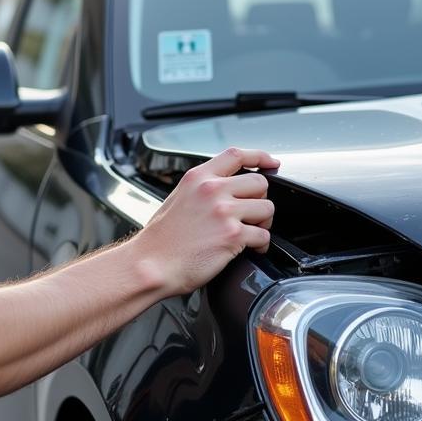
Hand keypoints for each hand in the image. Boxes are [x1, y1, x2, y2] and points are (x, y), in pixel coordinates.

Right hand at [139, 146, 278, 294]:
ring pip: (267, 208)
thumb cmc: (160, 239)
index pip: (237, 155)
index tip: (270, 163)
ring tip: (250, 233)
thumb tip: (227, 189)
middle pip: (259, 183)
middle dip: (260, 199)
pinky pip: (263, 236)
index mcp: (198, 178)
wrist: (150, 265)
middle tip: (252, 214)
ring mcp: (223, 212)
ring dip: (263, 223)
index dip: (260, 157)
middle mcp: (211, 190)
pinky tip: (249, 249)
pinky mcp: (233, 235)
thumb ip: (202, 189)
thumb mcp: (177, 198)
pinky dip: (260, 245)